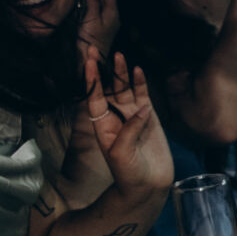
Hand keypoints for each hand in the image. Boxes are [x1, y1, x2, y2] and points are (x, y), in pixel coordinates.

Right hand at [78, 0, 119, 61]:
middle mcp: (112, 18)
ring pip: (101, 5)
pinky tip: (82, 6)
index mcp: (113, 13)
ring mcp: (107, 24)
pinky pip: (97, 13)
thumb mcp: (90, 17)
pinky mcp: (100, 30)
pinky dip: (91, 6)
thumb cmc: (90, 41)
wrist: (88, 60)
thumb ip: (92, 1)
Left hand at [82, 46, 173, 195]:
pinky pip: (143, 96)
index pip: (94, 97)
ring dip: (121, 73)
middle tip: (95, 49)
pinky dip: (140, 84)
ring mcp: (132, 116)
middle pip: (108, 88)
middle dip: (103, 70)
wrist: (148, 186)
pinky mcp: (149, 118)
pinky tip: (137, 70)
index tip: (88, 62)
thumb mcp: (122, 153)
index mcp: (102, 125)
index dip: (91, 80)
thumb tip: (142, 108)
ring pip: (125, 89)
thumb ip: (130, 129)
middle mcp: (115, 117)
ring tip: (118, 55)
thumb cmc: (129, 173)